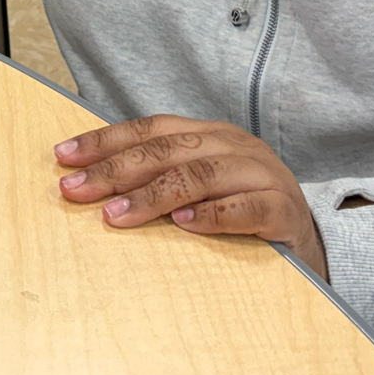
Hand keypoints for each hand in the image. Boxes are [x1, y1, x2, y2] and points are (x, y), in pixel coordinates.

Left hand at [54, 114, 329, 279]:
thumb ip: (159, 180)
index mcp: (210, 135)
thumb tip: (93, 185)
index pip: (150, 130)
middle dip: (116, 169)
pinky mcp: (284, 211)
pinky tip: (184, 225)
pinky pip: (247, 208)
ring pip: (202, 175)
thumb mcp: (199, 188)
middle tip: (76, 191)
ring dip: (154, 195)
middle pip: (168, 150)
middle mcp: (236, 146)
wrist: (310, 244)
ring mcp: (263, 175)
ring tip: (117, 213)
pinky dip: (214, 215)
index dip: (105, 141)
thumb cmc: (242, 214)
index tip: (63, 158)